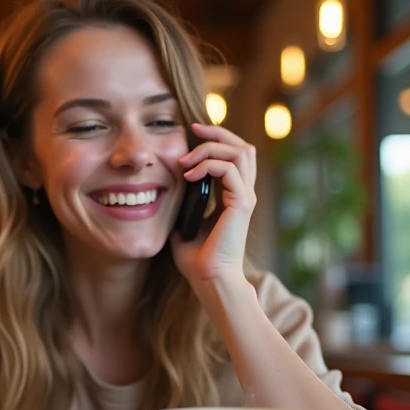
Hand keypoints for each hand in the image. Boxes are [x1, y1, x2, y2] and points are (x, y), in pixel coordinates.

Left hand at [170, 122, 257, 283]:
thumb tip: (164, 198)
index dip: (215, 140)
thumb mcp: (182, 228)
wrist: (209, 280)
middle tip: (193, 129)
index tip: (191, 133)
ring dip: (211, 148)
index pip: (233, 156)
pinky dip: (209, 164)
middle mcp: (243, 194)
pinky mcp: (242, 204)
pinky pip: (230, 169)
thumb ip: (180, 209)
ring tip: (187, 159)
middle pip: (243, 147)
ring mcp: (245, 198)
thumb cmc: (197, 262)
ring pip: (241, 152)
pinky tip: (189, 174)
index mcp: (232, 197)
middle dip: (218, 132)